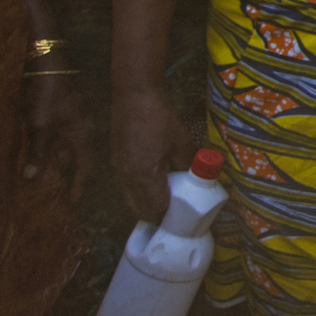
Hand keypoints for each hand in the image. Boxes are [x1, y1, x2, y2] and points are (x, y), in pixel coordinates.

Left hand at [23, 66, 90, 203]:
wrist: (46, 64)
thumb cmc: (48, 95)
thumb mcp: (40, 126)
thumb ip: (38, 152)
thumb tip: (32, 177)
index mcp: (82, 136)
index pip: (84, 168)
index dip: (78, 186)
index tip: (72, 204)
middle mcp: (78, 133)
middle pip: (71, 161)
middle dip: (60, 178)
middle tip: (50, 196)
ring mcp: (67, 124)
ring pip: (59, 151)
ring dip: (48, 164)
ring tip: (36, 181)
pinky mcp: (55, 117)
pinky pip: (51, 140)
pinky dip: (42, 151)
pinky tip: (31, 158)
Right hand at [111, 87, 193, 225]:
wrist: (134, 97)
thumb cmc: (160, 119)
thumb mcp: (182, 143)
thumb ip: (189, 164)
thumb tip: (200, 178)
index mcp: (144, 177)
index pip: (154, 210)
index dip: (167, 217)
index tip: (181, 217)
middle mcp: (126, 179)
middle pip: (138, 210)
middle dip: (155, 214)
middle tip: (173, 210)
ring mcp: (118, 171)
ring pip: (129, 200)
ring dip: (144, 204)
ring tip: (164, 198)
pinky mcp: (115, 162)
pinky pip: (125, 188)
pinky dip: (136, 193)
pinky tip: (151, 183)